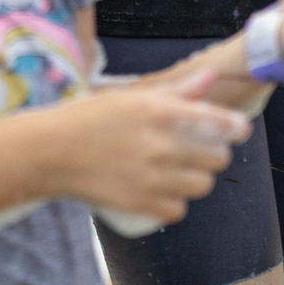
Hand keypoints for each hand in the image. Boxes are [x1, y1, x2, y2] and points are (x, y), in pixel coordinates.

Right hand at [50, 69, 249, 227]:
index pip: (221, 123)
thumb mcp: (131, 96)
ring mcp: (153, 178)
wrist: (49, 151)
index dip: (234, 127)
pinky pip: (179, 208)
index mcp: (160, 113)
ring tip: (173, 169)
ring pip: (202, 185)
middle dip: (210, 152)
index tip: (234, 129)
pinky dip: (173, 201)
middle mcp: (162, 146)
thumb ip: (177, 90)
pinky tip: (158, 189)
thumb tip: (211, 76)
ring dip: (193, 178)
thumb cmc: (89, 117)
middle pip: (218, 158)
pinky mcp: (143, 204)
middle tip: (190, 148)